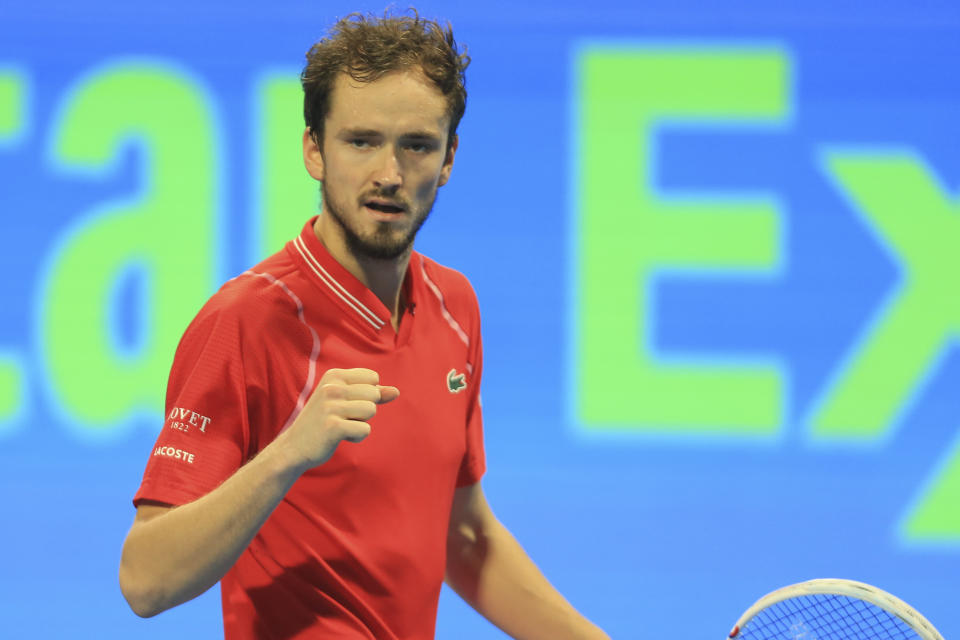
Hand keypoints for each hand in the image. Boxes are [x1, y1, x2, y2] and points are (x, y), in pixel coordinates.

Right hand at [281, 368, 398, 471]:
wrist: (294, 446)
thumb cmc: (323, 421)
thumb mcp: (345, 400)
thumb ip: (373, 393)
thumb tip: (396, 391)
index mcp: (334, 375)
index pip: (373, 378)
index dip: (367, 394)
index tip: (347, 403)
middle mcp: (332, 387)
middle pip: (374, 394)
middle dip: (364, 410)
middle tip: (342, 417)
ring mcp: (331, 406)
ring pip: (371, 411)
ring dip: (360, 423)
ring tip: (341, 426)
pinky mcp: (333, 427)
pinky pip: (365, 429)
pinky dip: (357, 436)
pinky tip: (339, 437)